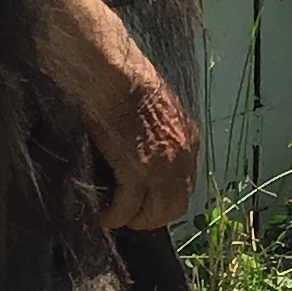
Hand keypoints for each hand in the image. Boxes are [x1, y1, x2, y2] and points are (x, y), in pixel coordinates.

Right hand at [30, 0, 197, 229]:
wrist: (112, 70)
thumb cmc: (125, 79)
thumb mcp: (155, 108)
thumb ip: (157, 132)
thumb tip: (143, 149)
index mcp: (188, 140)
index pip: (186, 184)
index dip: (165, 198)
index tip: (146, 202)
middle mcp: (182, 156)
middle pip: (175, 205)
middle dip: (152, 216)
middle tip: (130, 216)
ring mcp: (162, 166)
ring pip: (154, 213)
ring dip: (133, 219)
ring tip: (115, 217)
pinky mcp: (137, 170)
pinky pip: (127, 207)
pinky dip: (114, 216)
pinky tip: (103, 216)